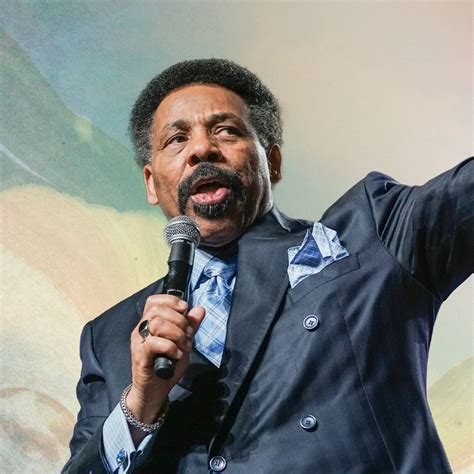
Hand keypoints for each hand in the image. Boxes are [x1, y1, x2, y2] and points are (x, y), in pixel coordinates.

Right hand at [127, 294, 204, 427]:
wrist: (154, 391)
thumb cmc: (167, 366)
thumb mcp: (183, 342)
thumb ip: (190, 326)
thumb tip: (199, 309)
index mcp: (149, 323)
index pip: (154, 301)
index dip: (171, 300)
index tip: (185, 309)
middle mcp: (141, 329)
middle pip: (158, 310)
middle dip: (180, 320)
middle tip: (188, 335)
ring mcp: (139, 342)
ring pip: (157, 324)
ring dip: (177, 334)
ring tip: (183, 346)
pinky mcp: (140, 356)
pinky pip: (154, 343)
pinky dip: (171, 347)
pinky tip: (177, 355)